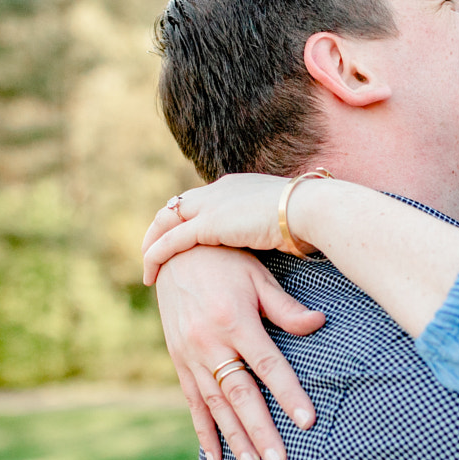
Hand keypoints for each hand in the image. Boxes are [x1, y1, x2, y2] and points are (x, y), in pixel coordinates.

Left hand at [142, 173, 300, 284]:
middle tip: (152, 250)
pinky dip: (156, 255)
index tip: (181, 238)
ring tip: (147, 267)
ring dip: (152, 242)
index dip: (187, 218)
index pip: (202, 199)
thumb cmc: (309, 221)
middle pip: (178, 205)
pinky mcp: (208, 224)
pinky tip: (150, 273)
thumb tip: (276, 240)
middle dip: (162, 227)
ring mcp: (212, 204)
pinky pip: (171, 240)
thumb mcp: (283, 220)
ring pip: (167, 220)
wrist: (311, 211)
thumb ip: (268, 226)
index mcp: (237, 186)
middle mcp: (219, 189)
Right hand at [156, 246, 324, 459]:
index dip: (288, 394)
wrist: (173, 250)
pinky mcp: (178, 359)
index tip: (306, 421)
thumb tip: (319, 324)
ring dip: (234, 438)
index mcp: (234, 320)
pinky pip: (192, 401)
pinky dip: (203, 430)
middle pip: (240, 394)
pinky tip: (214, 458)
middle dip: (260, 431)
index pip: (268, 365)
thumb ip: (285, 307)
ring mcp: (189, 353)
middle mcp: (209, 341)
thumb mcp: (257, 276)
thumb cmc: (225, 260)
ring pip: (216, 404)